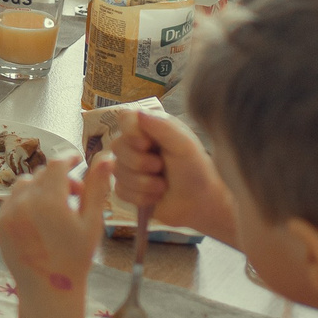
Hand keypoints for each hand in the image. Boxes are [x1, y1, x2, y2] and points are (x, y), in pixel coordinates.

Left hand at [0, 155, 111, 307]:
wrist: (49, 290)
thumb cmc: (76, 258)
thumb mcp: (91, 222)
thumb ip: (96, 187)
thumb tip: (107, 157)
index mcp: (49, 202)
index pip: (56, 165)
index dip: (69, 158)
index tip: (78, 160)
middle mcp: (24, 204)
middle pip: (41, 174)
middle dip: (60, 178)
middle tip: (77, 195)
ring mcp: (8, 214)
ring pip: (24, 184)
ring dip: (41, 188)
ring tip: (58, 207)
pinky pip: (12, 200)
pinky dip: (26, 201)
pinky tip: (41, 218)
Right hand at [110, 112, 239, 248]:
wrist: (200, 206)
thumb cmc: (196, 172)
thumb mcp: (184, 145)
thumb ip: (162, 126)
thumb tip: (138, 112)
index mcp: (152, 129)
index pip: (125, 119)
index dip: (130, 132)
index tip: (146, 144)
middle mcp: (138, 146)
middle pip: (117, 147)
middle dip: (139, 162)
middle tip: (161, 168)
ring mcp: (131, 168)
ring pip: (117, 171)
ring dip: (142, 182)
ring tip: (162, 186)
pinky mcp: (128, 190)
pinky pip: (119, 190)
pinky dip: (139, 196)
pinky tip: (155, 197)